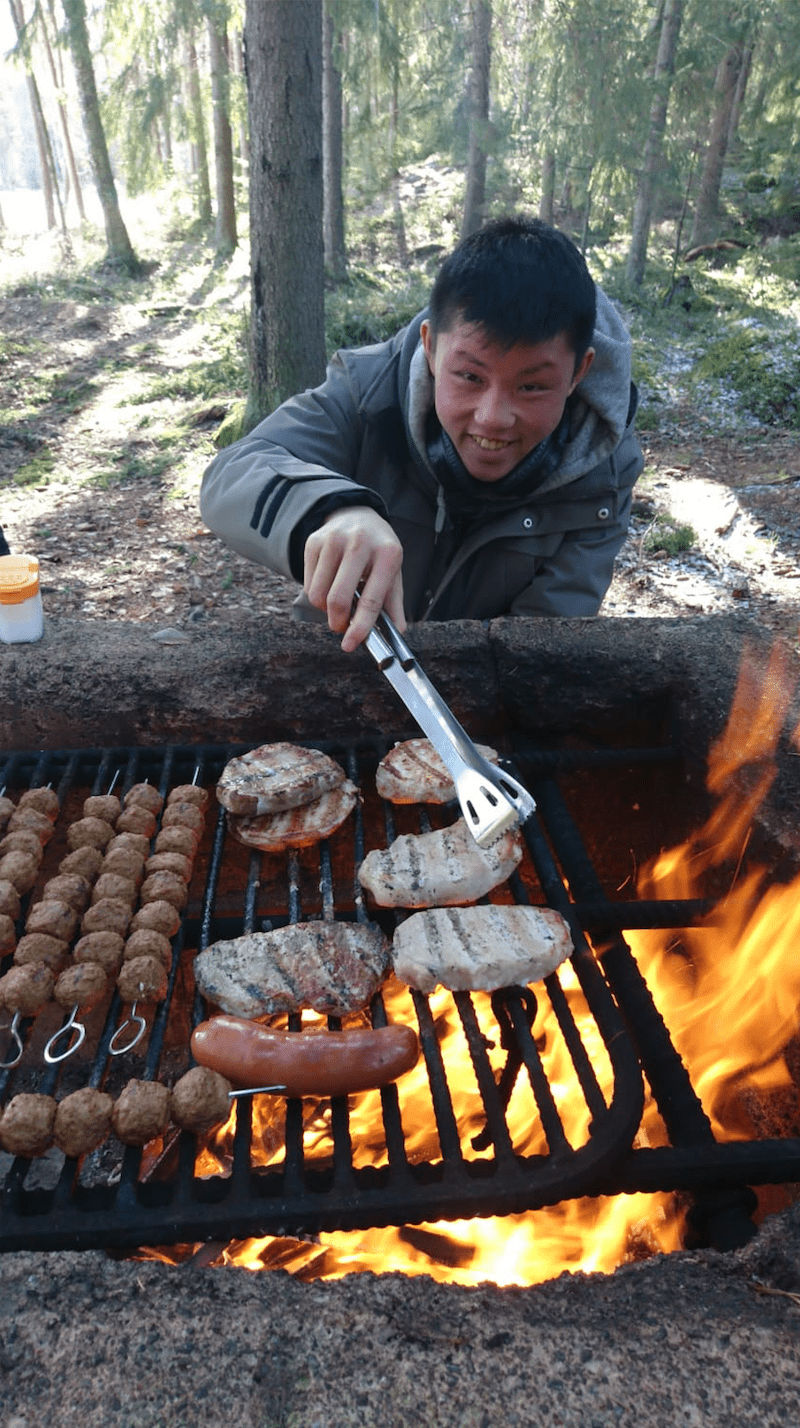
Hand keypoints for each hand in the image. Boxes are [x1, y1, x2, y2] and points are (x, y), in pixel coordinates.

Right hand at [303, 506, 405, 651]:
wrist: (357, 515)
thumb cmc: (378, 551)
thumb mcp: (393, 573)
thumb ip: (393, 604)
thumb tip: (397, 633)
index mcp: (387, 554)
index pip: (371, 600)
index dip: (360, 627)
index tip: (350, 644)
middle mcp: (360, 543)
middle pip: (337, 599)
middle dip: (337, 622)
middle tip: (342, 626)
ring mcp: (334, 540)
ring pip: (318, 595)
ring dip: (325, 610)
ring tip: (338, 602)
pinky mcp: (314, 541)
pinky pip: (307, 583)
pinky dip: (317, 594)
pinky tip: (329, 585)